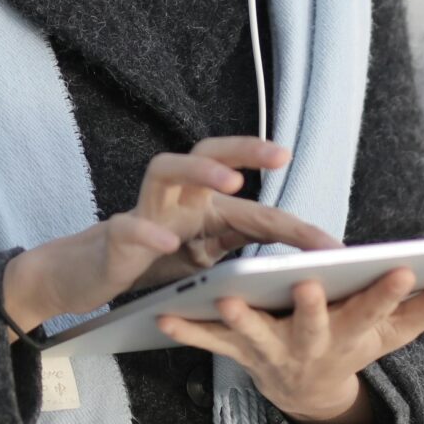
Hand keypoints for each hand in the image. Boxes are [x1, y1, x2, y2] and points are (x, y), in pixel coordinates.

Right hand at [0, 137, 340, 337]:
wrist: (91, 274)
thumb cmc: (155, 260)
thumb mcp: (206, 260)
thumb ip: (242, 253)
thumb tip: (296, 271)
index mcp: (205, 207)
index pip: (255, 207)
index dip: (295, 226)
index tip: (332, 246)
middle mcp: (178, 198)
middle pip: (209, 151)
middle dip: (245, 148)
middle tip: (281, 154)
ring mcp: (146, 211)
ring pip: (166, 168)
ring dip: (199, 169)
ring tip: (231, 181)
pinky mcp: (117, 236)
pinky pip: (129, 225)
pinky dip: (148, 230)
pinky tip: (166, 242)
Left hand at [155, 268, 423, 423]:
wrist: (308, 393)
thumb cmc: (356, 345)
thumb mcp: (396, 331)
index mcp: (353, 333)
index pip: (376, 309)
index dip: (389, 292)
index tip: (403, 267)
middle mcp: (312, 345)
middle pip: (312, 326)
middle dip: (311, 308)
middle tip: (306, 283)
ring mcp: (271, 352)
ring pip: (254, 336)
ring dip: (239, 318)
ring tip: (225, 296)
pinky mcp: (236, 352)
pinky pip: (208, 343)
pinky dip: (187, 331)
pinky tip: (163, 317)